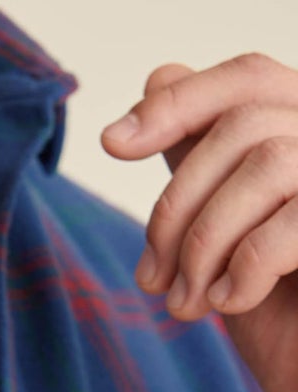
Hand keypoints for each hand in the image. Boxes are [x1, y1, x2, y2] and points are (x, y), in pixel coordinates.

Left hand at [101, 54, 297, 391]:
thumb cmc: (286, 314)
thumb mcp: (227, 230)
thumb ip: (205, 158)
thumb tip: (160, 77)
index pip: (249, 78)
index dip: (180, 103)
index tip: (112, 144)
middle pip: (243, 124)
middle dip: (177, 204)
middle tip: (151, 278)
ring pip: (266, 163)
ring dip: (204, 242)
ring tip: (186, 304)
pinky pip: (292, 224)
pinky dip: (245, 267)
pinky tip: (229, 304)